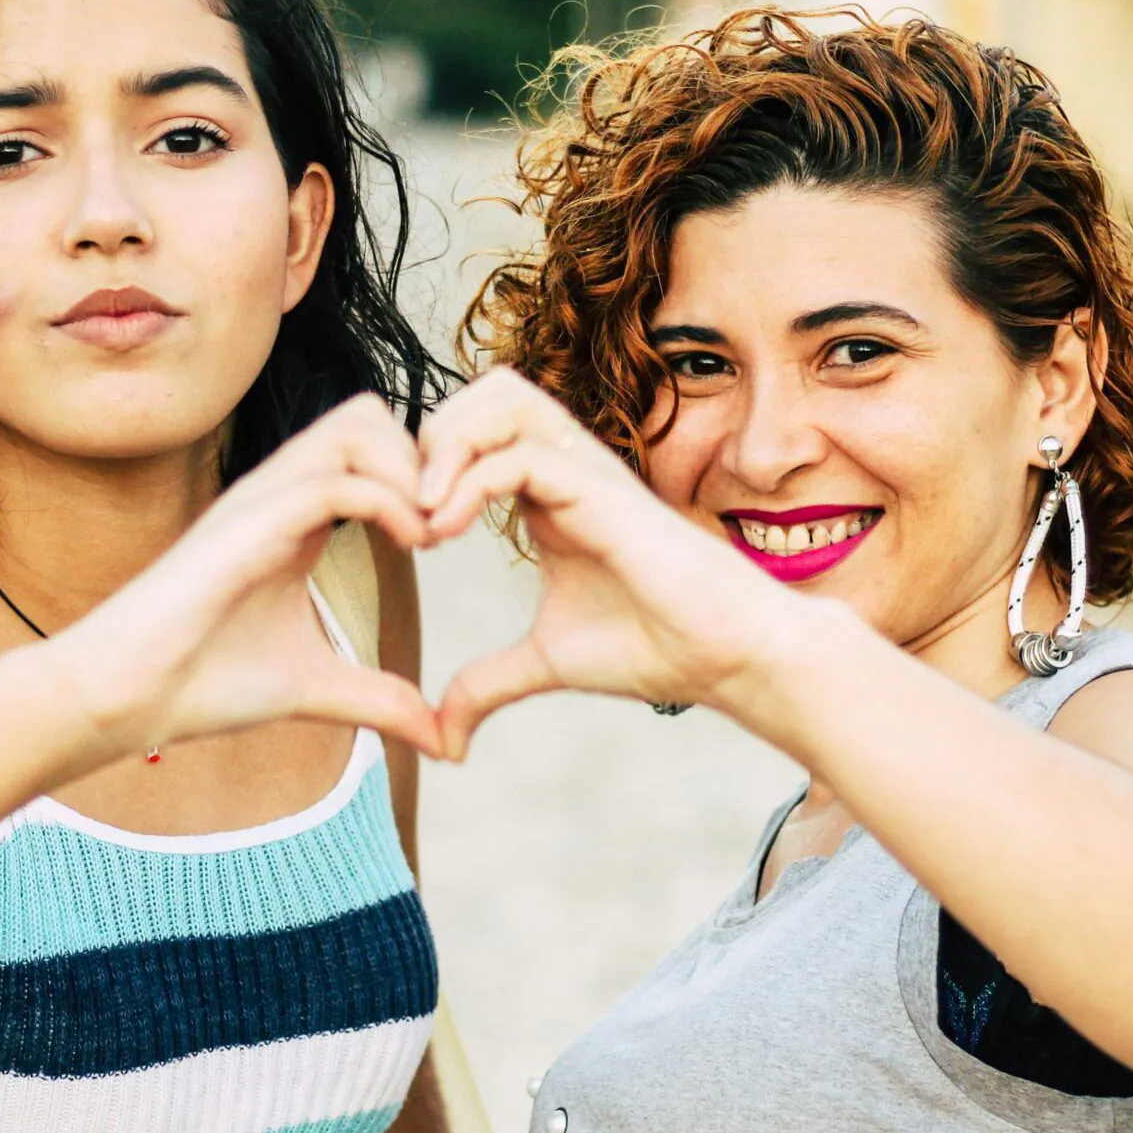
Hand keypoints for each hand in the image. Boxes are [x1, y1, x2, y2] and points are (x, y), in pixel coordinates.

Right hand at [44, 395, 445, 758]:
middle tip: (446, 525)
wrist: (124, 695)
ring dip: (410, 471)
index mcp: (296, 517)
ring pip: (355, 425)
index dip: (422, 477)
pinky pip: (334, 480)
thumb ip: (380, 701)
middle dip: (424, 457)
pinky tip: (411, 547)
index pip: (370, 447)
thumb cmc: (201, 682)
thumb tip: (444, 741)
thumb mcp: (315, 689)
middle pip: (368, 415)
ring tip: (429, 536)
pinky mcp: (247, 524)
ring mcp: (262, 501)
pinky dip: (387, 501)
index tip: (448, 537)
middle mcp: (280, 493)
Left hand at [414, 370, 808, 756]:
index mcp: (550, 494)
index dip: (427, 463)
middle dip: (431, 435)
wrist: (729, 657)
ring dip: (447, 444)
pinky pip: (521, 454)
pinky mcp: (605, 493)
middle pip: (487, 392)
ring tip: (425, 515)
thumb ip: (489, 686)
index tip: (403, 532)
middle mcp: (569, 468)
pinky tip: (446, 530)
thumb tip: (446, 740)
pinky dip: (469, 480)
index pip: (478, 429)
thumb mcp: (546, 664)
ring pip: (504, 399)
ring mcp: (589, 473)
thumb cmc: (656, 647)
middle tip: (406, 509)